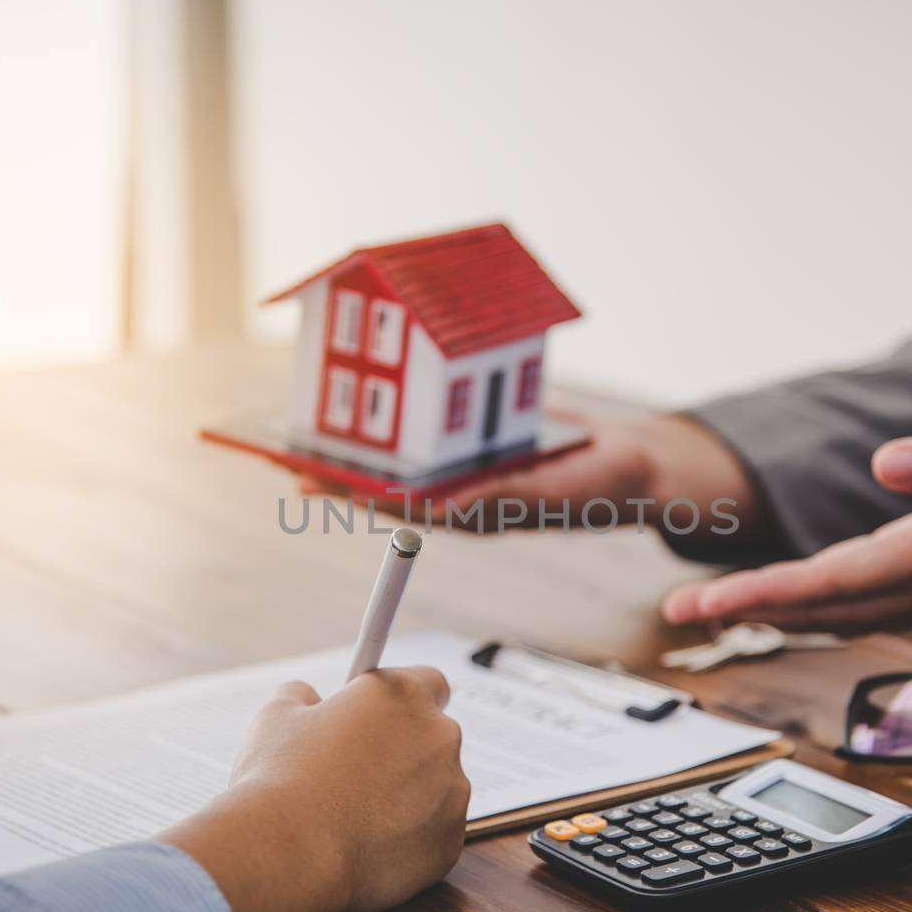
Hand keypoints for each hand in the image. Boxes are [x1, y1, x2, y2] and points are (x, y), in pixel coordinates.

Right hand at [161, 666, 467, 911]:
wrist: (288, 853)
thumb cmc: (281, 780)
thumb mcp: (278, 716)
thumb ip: (303, 696)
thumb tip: (307, 699)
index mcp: (403, 696)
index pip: (429, 682)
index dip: (402, 703)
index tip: (381, 717)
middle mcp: (440, 737)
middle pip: (433, 738)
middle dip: (405, 752)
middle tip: (359, 773)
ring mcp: (451, 793)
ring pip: (437, 790)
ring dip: (410, 797)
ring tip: (355, 816)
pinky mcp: (449, 843)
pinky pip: (434, 835)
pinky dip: (410, 840)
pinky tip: (367, 847)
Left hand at [303, 412, 755, 534]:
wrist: (627, 462)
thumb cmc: (594, 487)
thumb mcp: (549, 492)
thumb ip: (497, 498)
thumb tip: (440, 507)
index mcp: (468, 510)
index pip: (395, 504)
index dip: (349, 491)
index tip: (306, 479)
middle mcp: (460, 489)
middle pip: (387, 480)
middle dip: (339, 466)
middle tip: (284, 451)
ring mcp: (468, 463)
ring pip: (405, 454)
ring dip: (363, 442)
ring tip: (312, 424)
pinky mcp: (480, 437)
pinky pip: (433, 425)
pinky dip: (402, 416)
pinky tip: (374, 401)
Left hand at [661, 408, 911, 632]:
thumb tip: (885, 462)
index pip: (829, 584)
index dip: (764, 593)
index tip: (708, 599)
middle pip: (815, 609)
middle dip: (744, 610)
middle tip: (678, 607)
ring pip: (827, 615)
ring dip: (765, 613)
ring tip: (702, 608)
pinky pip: (845, 607)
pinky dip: (799, 607)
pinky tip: (768, 600)